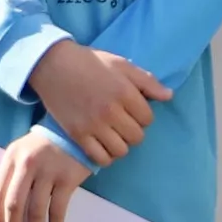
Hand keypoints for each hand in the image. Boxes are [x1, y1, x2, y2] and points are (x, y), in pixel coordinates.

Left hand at [0, 129, 91, 221]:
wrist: (75, 132)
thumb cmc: (45, 146)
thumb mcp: (23, 151)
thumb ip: (13, 172)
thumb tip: (5, 209)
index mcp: (12, 157)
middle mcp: (27, 163)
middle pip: (14, 203)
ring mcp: (48, 171)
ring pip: (36, 209)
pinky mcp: (68, 178)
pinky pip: (58, 206)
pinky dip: (55, 220)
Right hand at [27, 40, 172, 164]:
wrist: (53, 65)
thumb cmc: (90, 62)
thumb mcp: (121, 64)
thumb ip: (147, 81)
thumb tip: (169, 96)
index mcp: (124, 92)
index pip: (148, 119)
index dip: (143, 116)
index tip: (133, 110)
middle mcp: (111, 111)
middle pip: (136, 137)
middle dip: (133, 130)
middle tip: (123, 123)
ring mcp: (93, 125)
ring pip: (120, 150)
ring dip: (121, 145)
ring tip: (114, 135)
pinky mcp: (77, 135)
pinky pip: (100, 158)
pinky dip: (105, 156)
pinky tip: (102, 145)